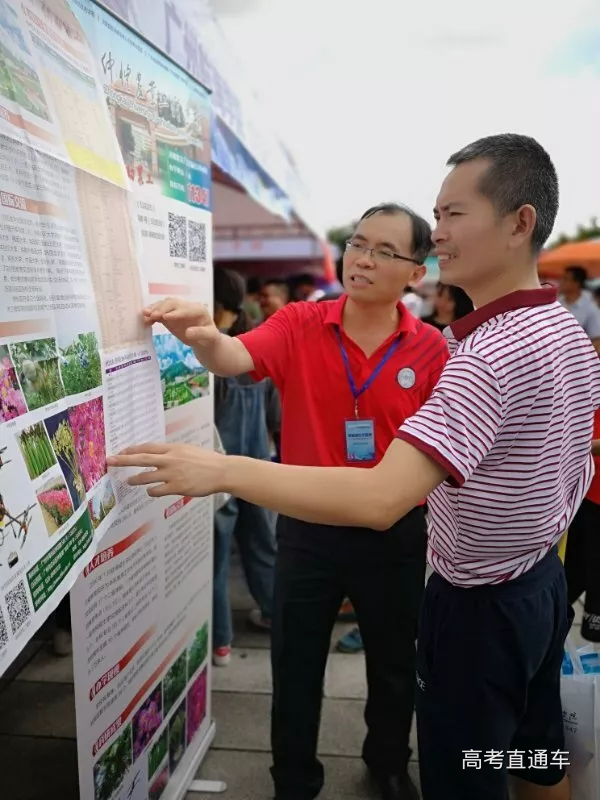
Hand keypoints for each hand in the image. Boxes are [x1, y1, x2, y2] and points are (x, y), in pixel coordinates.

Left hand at [107, 443, 227, 497]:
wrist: (221, 471)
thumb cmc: (207, 461)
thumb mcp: (188, 450)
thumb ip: (174, 453)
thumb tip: (160, 455)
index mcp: (173, 449)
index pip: (147, 447)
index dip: (133, 449)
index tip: (121, 451)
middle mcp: (170, 460)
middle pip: (141, 458)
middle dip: (123, 460)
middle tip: (110, 460)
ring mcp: (172, 474)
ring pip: (146, 476)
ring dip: (135, 479)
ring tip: (128, 481)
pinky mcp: (177, 487)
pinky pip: (157, 491)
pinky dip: (151, 491)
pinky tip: (151, 492)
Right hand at [142, 298, 219, 347]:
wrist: (204, 340)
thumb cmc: (209, 338)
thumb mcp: (210, 337)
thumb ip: (200, 333)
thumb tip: (188, 332)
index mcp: (198, 310)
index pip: (187, 309)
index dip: (176, 312)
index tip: (166, 317)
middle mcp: (187, 306)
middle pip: (173, 303)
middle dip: (162, 308)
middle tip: (153, 315)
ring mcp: (177, 310)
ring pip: (164, 305)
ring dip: (154, 309)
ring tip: (144, 315)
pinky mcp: (169, 315)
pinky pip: (159, 313)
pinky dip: (151, 316)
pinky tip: (144, 320)